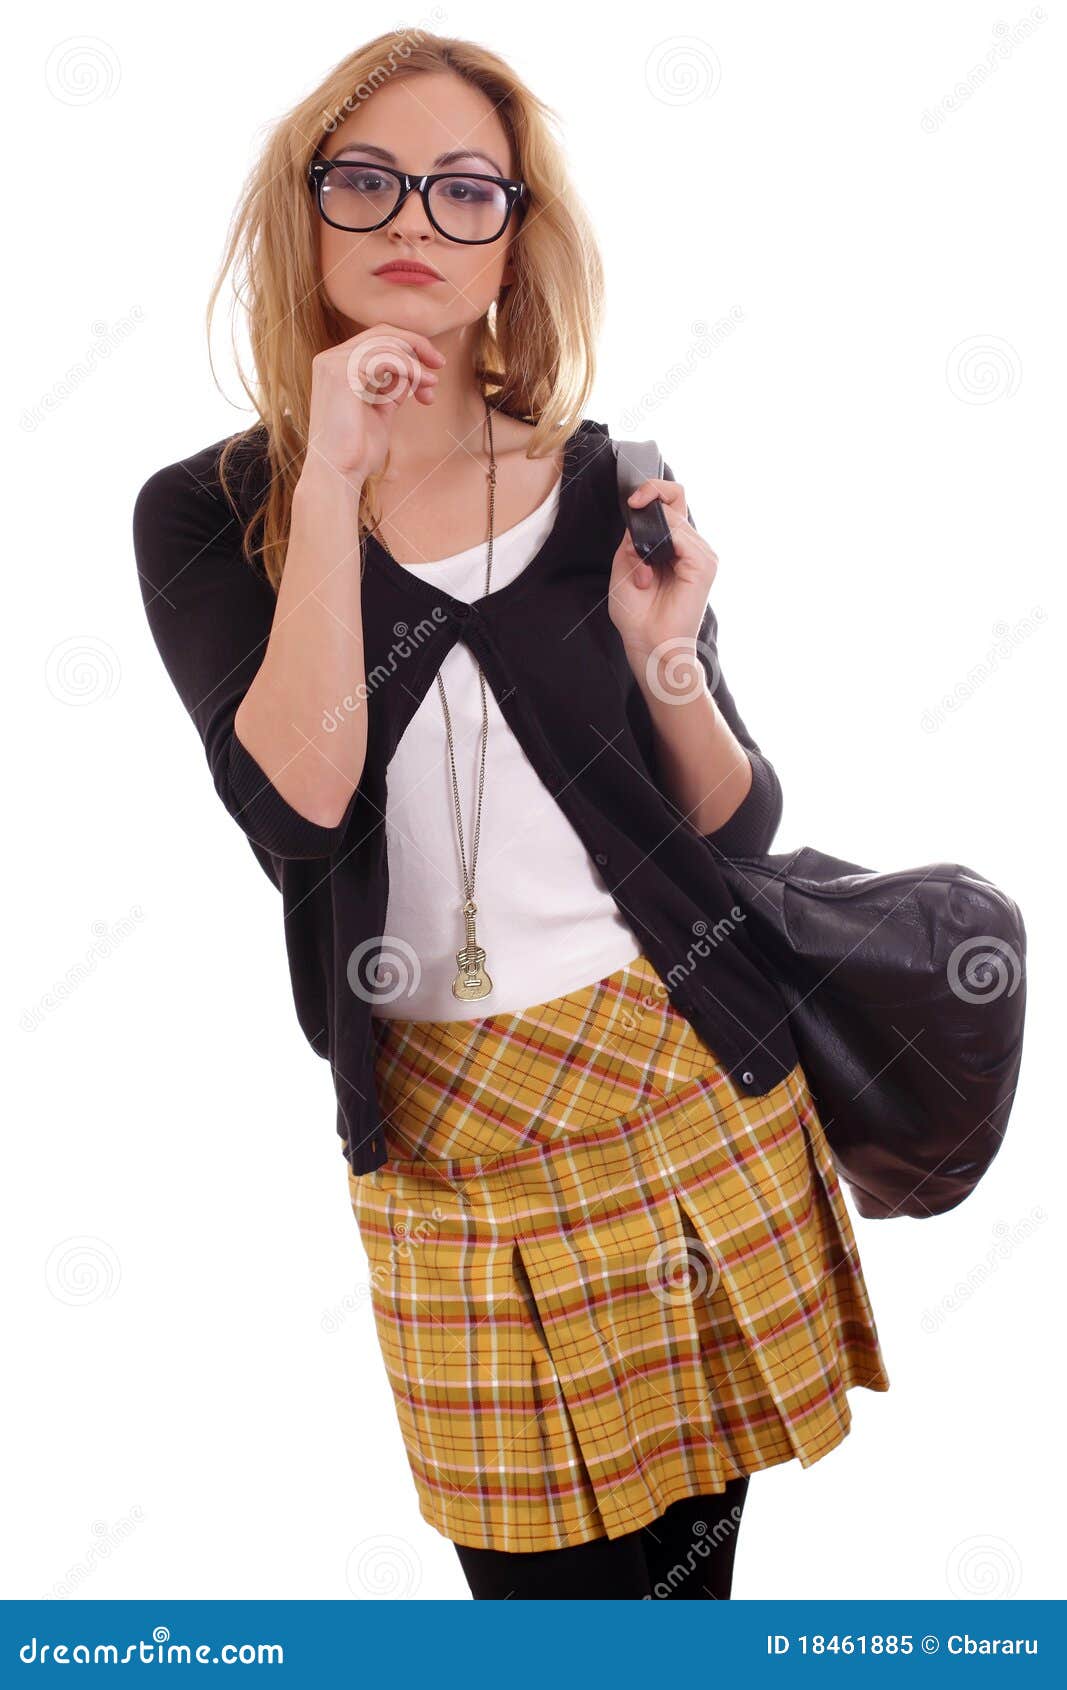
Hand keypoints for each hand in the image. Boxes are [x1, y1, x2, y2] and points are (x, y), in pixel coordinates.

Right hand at [303, 324, 446, 485]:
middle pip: (381, 333)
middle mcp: (331, 360)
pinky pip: (384, 356)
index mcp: (337, 368)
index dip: (407, 351)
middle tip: (439, 364)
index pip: (375, 341)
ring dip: (415, 362)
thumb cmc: (357, 452)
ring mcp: (333, 363)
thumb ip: (391, 392)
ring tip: (431, 384)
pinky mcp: (341, 372)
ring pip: (385, 342)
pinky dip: (409, 367)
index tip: (430, 374)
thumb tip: (411, 377)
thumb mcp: (380, 414)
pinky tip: (423, 382)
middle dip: (415, 345)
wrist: (338, 473)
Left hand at [608, 478, 718, 680]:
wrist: (649, 646)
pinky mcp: (704, 566)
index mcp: (673, 545)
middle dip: (645, 515)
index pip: (671, 501)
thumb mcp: (624, 568)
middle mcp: (691, 547)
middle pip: (675, 501)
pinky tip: (652, 575)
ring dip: (649, 543)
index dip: (653, 491)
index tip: (632, 501)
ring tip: (644, 578)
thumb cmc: (638, 615)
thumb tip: (640, 520)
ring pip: (675, 519)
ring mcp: (700, 555)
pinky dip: (661, 550)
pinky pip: (682, 537)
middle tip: (633, 549)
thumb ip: (632, 541)